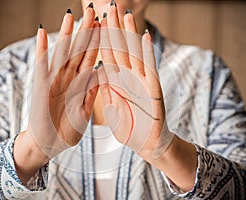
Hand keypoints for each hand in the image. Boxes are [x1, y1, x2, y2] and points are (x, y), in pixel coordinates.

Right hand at [27, 7, 99, 158]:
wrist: (48, 144)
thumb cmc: (67, 130)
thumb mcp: (84, 111)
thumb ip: (90, 92)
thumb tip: (101, 72)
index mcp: (81, 84)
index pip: (93, 57)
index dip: (100, 41)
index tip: (107, 25)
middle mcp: (68, 78)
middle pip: (79, 50)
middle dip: (86, 31)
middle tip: (93, 11)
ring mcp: (54, 80)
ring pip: (62, 53)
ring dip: (66, 34)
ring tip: (70, 15)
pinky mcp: (41, 86)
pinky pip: (42, 65)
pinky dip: (42, 49)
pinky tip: (43, 32)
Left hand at [98, 4, 173, 158]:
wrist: (147, 144)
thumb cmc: (129, 128)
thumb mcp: (112, 108)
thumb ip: (105, 90)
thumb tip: (98, 69)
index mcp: (115, 83)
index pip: (105, 56)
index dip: (99, 39)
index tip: (93, 23)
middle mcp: (127, 78)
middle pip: (118, 49)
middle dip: (113, 29)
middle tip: (108, 8)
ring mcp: (140, 81)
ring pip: (133, 53)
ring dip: (129, 34)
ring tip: (125, 15)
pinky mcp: (153, 88)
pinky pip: (149, 67)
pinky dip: (147, 52)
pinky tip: (144, 36)